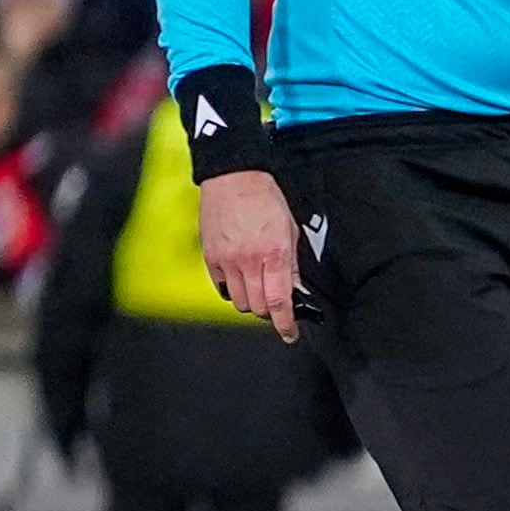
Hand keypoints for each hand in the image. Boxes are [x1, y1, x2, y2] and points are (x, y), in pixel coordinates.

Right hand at [197, 169, 301, 341]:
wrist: (233, 177)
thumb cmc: (265, 199)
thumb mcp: (291, 230)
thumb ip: (293, 266)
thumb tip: (298, 293)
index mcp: (274, 253)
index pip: (280, 301)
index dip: (286, 323)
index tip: (289, 333)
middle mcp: (249, 260)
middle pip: (258, 307)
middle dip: (270, 311)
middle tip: (276, 303)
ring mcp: (227, 260)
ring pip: (239, 302)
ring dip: (251, 302)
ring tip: (257, 287)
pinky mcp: (211, 257)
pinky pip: (221, 288)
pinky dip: (232, 290)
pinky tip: (240, 278)